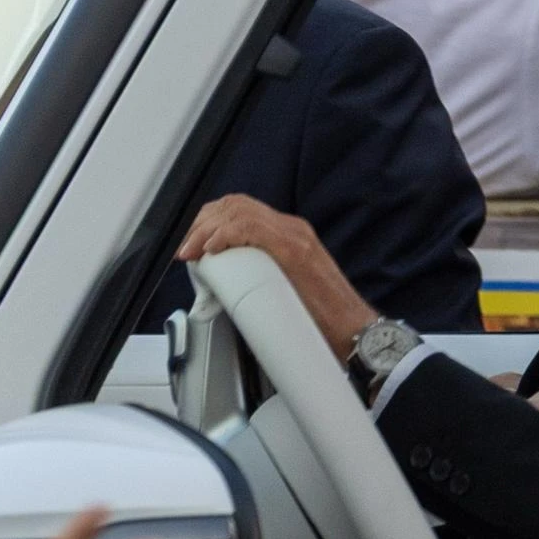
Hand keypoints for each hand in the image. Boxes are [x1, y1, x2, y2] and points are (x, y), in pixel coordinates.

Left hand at [174, 190, 378, 354]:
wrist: (353, 333)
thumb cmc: (321, 321)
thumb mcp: (285, 287)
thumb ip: (261, 274)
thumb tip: (224, 283)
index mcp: (290, 234)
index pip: (241, 209)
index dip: (210, 221)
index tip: (192, 242)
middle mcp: (293, 229)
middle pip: (236, 205)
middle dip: (202, 222)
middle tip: (186, 247)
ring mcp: (295, 238)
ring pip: (239, 211)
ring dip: (207, 229)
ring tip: (193, 250)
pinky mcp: (295, 252)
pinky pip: (251, 229)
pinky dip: (225, 235)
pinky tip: (213, 249)